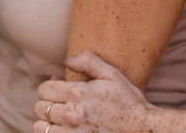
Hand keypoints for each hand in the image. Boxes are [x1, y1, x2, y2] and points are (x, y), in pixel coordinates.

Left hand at [33, 52, 156, 132]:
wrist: (145, 130)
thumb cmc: (129, 102)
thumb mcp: (112, 75)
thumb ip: (87, 61)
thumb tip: (65, 60)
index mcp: (78, 93)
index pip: (43, 89)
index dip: (49, 88)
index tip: (58, 91)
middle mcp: (73, 114)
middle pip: (39, 108)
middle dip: (47, 105)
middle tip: (60, 105)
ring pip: (41, 128)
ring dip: (47, 123)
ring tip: (58, 121)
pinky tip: (63, 131)